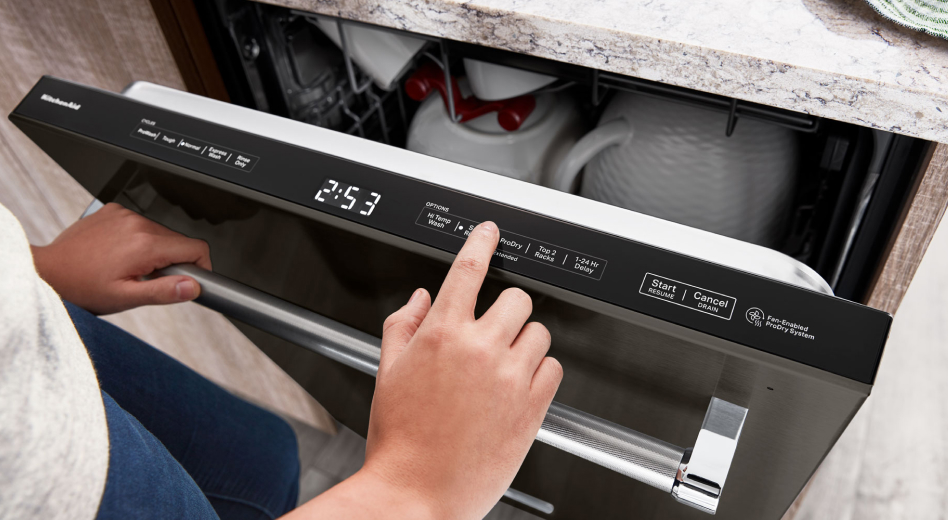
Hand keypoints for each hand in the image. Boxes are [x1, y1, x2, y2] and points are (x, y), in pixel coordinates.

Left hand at [31, 203, 211, 314]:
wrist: (48, 271)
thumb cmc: (81, 287)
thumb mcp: (126, 298)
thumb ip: (164, 291)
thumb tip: (193, 286)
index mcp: (145, 244)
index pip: (196, 247)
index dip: (201, 266)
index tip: (191, 279)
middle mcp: (137, 223)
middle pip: (179, 240)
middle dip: (174, 261)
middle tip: (150, 279)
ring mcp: (124, 214)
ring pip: (161, 232)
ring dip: (156, 250)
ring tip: (131, 268)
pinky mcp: (114, 211)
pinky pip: (141, 224)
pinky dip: (139, 239)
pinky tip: (120, 254)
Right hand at [286, 222, 561, 519]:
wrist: (418, 491)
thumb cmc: (401, 440)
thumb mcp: (387, 373)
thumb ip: (403, 326)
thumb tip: (420, 299)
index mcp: (441, 335)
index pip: (467, 271)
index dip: (481, 243)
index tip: (490, 232)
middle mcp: (480, 349)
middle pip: (517, 298)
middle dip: (505, 311)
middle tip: (493, 333)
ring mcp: (511, 377)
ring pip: (539, 332)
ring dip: (524, 343)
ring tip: (502, 369)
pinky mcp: (533, 406)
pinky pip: (554, 368)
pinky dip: (540, 373)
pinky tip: (517, 389)